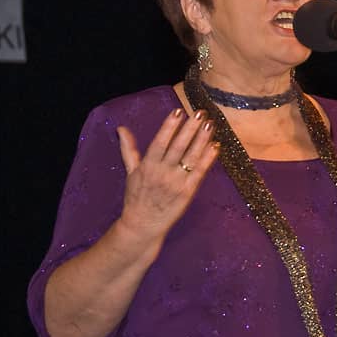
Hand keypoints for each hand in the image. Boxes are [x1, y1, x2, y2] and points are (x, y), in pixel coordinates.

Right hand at [116, 108, 219, 239]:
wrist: (142, 225)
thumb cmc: (136, 197)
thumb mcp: (130, 172)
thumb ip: (128, 149)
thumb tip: (121, 129)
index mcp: (147, 165)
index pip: (160, 141)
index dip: (169, 126)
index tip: (178, 111)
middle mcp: (162, 173)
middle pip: (178, 146)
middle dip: (190, 128)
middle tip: (200, 112)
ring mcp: (176, 183)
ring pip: (191, 157)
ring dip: (202, 139)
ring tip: (210, 124)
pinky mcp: (187, 192)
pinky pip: (200, 173)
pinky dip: (208, 159)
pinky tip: (215, 145)